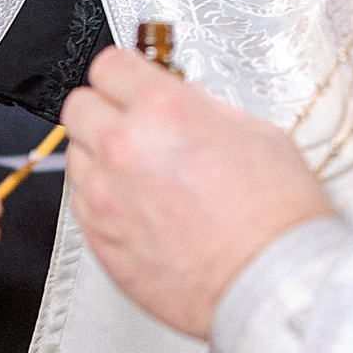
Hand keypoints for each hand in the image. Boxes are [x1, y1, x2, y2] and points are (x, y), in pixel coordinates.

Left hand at [61, 47, 334, 339]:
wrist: (272, 286)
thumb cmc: (277, 220)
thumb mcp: (260, 136)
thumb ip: (209, 111)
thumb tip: (189, 102)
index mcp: (163, 111)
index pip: (108, 66)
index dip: (124, 75)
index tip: (131, 85)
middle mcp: (124, 149)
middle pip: (78, 107)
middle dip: (104, 111)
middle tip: (131, 126)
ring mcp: (105, 198)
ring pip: (75, 157)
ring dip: (100, 158)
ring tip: (141, 176)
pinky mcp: (99, 240)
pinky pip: (81, 204)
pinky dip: (102, 201)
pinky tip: (139, 209)